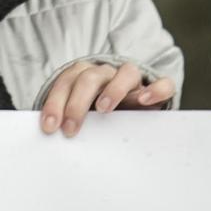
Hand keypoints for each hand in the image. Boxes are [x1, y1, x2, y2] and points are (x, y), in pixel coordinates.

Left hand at [39, 60, 173, 137]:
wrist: (127, 109)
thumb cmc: (94, 116)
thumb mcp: (79, 117)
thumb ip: (66, 120)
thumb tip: (48, 137)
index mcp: (84, 76)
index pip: (66, 82)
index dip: (55, 102)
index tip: (49, 126)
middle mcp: (107, 73)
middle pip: (90, 78)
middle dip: (76, 103)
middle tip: (69, 128)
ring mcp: (132, 79)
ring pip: (125, 72)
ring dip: (112, 89)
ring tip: (103, 109)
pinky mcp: (154, 89)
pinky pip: (162, 83)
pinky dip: (155, 89)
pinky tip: (144, 100)